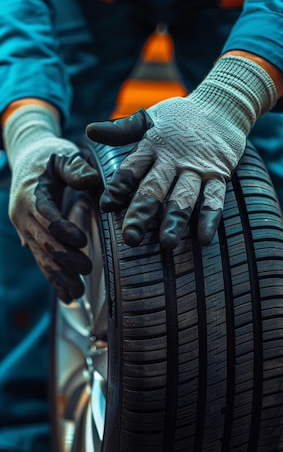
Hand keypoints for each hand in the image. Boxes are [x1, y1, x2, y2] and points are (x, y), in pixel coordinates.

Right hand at [4, 106, 100, 302]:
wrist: (28, 161)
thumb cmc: (50, 158)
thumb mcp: (63, 156)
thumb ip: (76, 168)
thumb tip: (91, 178)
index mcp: (31, 194)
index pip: (45, 215)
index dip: (62, 229)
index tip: (81, 240)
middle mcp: (23, 215)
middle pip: (43, 240)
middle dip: (65, 257)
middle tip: (87, 268)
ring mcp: (24, 230)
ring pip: (41, 257)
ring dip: (59, 275)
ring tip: (78, 291)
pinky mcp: (30, 239)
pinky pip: (41, 262)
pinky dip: (54, 279)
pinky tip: (67, 296)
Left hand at [87, 56, 276, 248]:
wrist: (222, 106)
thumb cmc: (179, 117)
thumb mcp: (149, 118)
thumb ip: (121, 130)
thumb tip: (90, 131)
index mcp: (152, 146)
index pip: (131, 168)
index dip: (119, 188)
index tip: (107, 206)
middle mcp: (173, 159)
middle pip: (155, 188)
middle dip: (142, 213)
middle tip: (131, 238)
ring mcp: (197, 168)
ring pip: (184, 196)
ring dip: (176, 220)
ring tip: (168, 243)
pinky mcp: (218, 174)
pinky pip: (214, 198)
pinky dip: (210, 218)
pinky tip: (204, 239)